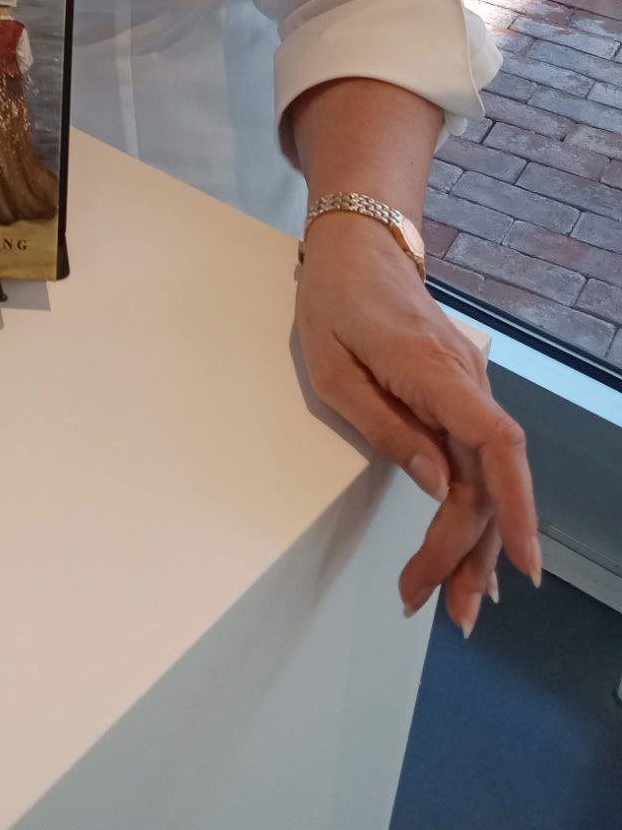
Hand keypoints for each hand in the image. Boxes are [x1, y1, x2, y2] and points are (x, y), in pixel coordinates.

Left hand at [294, 211, 538, 636]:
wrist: (358, 246)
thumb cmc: (335, 300)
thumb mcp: (333, 366)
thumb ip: (385, 427)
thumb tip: (437, 485)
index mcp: (434, 373)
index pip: (496, 445)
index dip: (515, 506)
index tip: (522, 562)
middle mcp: (465, 383)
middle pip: (489, 479)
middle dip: (472, 552)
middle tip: (449, 610)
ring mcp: (467, 388)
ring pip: (487, 476)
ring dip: (476, 542)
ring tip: (460, 602)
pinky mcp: (459, 394)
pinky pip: (477, 458)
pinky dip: (477, 508)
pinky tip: (474, 555)